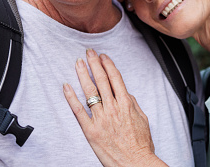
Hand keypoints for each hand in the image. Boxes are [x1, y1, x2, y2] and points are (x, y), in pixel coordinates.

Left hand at [63, 49, 166, 166]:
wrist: (136, 164)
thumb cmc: (141, 144)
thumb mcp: (142, 119)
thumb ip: (132, 103)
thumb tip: (124, 92)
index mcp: (126, 104)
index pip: (115, 78)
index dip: (108, 65)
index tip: (103, 56)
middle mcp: (113, 109)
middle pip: (101, 80)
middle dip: (94, 64)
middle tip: (88, 53)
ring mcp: (101, 119)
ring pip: (89, 92)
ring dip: (83, 75)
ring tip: (78, 63)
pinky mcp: (91, 131)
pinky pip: (78, 111)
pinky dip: (71, 98)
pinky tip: (66, 86)